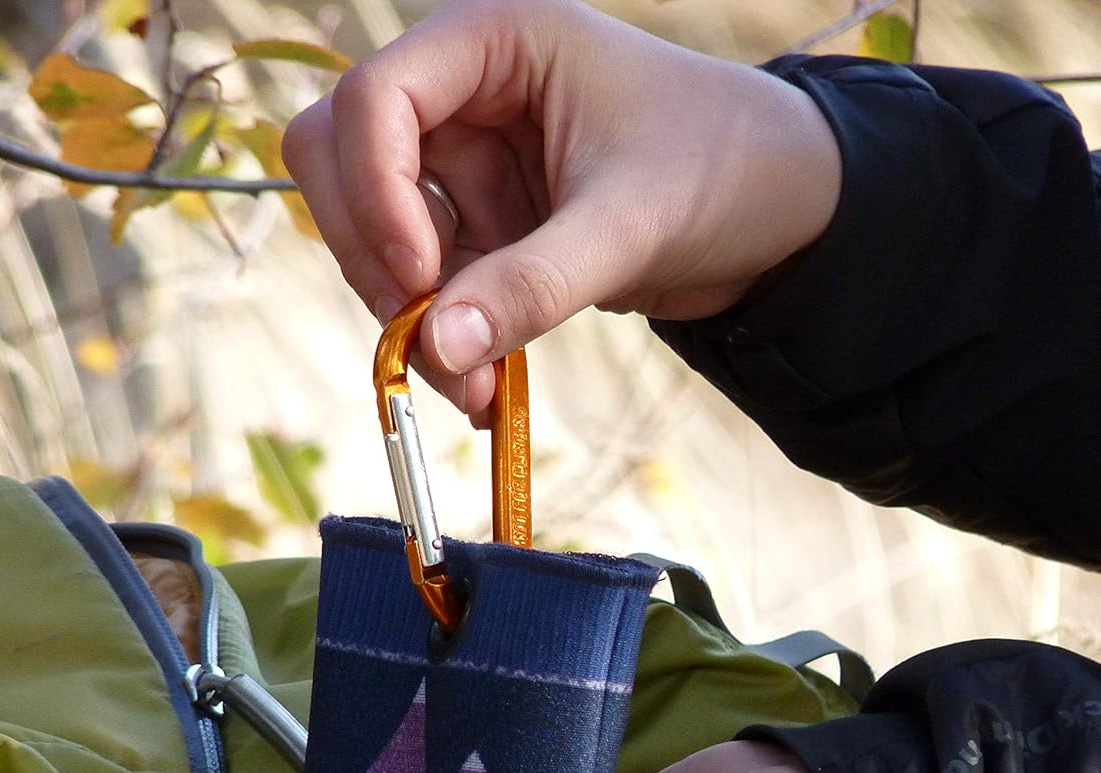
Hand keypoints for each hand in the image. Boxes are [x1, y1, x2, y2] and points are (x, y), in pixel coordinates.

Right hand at [282, 0, 841, 418]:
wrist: (779, 212)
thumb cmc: (723, 169)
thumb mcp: (632, 224)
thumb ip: (533, 283)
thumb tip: (435, 351)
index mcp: (494, 43)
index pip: (375, 97)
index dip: (374, 188)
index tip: (420, 276)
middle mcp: (460, 94)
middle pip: (337, 158)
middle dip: (371, 254)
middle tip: (422, 335)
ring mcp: (459, 163)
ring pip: (367, 233)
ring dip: (403, 314)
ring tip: (473, 387)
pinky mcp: (471, 225)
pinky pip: (414, 282)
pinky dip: (436, 336)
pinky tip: (482, 385)